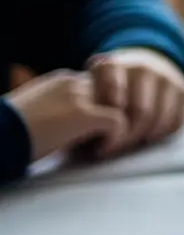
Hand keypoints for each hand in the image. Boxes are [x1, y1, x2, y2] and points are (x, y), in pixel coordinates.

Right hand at [5, 70, 125, 166]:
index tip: (93, 132)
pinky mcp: (82, 115)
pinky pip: (118, 122)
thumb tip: (70, 128)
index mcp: (62, 81)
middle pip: (114, 94)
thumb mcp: (36, 112)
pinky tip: (98, 152)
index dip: (102, 109)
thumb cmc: (7, 132)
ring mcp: (79, 97)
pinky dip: (115, 139)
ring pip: (121, 106)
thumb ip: (58, 110)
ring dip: (119, 128)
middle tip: (107, 140)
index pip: (99, 87)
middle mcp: (74, 83)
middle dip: (116, 116)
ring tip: (105, 146)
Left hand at [85, 49, 183, 156]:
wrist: (140, 68)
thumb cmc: (103, 92)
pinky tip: (146, 137)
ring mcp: (165, 77)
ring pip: (158, 118)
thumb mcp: (87, 90)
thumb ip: (84, 107)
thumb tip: (82, 135)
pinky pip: (175, 121)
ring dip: (142, 138)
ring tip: (126, 146)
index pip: (113, 89)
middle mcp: (141, 67)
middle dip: (124, 137)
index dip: (108, 116)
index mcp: (112, 64)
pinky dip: (160, 134)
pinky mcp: (183, 89)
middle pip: (140, 110)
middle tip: (109, 150)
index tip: (97, 135)